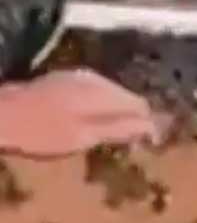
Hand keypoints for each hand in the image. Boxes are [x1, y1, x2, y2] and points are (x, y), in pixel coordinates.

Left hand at [0, 69, 159, 158]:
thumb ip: (120, 130)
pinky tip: (87, 120)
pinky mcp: (62, 80)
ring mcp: (77, 77)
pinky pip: (93, 91)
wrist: (0, 116)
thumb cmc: (41, 132)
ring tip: (108, 134)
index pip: (141, 105)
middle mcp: (95, 79)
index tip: (146, 145)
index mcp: (104, 92)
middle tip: (127, 144)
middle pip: (127, 97)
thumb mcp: (83, 137)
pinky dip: (97, 106)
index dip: (148, 124)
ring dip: (114, 112)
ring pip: (109, 93)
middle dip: (132, 118)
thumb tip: (154, 126)